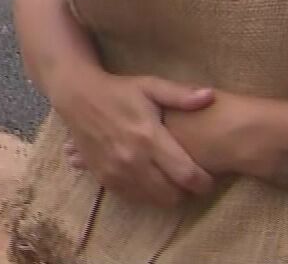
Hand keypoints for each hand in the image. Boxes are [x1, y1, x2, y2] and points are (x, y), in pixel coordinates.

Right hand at [46, 71, 217, 207]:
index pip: (186, 175)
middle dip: (186, 191)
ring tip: (171, 180)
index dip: (203, 183)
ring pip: (153, 200)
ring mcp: (117, 172)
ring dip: (166, 195)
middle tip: (189, 179)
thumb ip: (180, 95)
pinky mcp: (104, 178)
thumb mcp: (150, 86)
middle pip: (172, 195)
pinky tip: (150, 179)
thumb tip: (210, 96)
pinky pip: (133, 198)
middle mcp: (133, 160)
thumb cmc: (119, 90)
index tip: (209, 178)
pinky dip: (146, 194)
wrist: (77, 97)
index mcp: (149, 137)